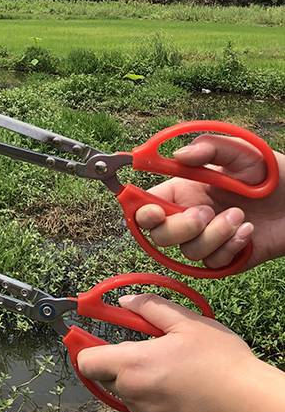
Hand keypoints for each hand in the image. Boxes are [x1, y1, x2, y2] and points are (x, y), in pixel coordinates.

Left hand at [77, 294, 284, 411]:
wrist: (251, 402)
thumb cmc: (221, 361)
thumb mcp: (186, 322)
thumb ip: (149, 306)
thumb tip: (124, 301)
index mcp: (134, 365)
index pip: (86, 362)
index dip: (86, 348)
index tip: (91, 339)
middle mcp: (134, 395)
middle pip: (104, 377)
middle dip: (117, 362)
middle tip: (145, 351)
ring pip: (126, 394)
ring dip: (137, 382)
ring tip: (170, 370)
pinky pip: (144, 411)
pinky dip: (153, 400)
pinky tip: (179, 390)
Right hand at [135, 135, 284, 268]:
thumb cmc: (275, 174)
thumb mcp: (243, 152)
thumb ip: (211, 148)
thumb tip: (177, 155)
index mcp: (183, 190)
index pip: (146, 205)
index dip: (141, 211)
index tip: (153, 210)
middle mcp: (189, 216)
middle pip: (159, 234)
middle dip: (179, 227)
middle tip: (205, 213)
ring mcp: (206, 239)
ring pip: (188, 250)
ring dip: (214, 235)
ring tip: (241, 217)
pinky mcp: (225, 258)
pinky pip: (212, 263)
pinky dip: (230, 247)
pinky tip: (248, 232)